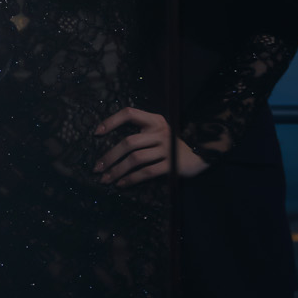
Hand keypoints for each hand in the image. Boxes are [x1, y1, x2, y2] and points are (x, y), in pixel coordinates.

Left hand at [94, 107, 209, 186]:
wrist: (201, 156)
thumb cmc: (172, 146)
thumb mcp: (159, 133)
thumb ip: (141, 134)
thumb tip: (110, 149)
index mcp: (155, 120)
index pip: (129, 113)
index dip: (111, 121)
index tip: (96, 133)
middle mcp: (161, 132)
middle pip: (128, 142)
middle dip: (109, 156)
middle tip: (97, 168)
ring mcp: (167, 148)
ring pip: (135, 159)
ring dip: (117, 170)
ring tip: (105, 179)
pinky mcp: (172, 165)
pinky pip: (146, 172)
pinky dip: (131, 179)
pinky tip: (120, 184)